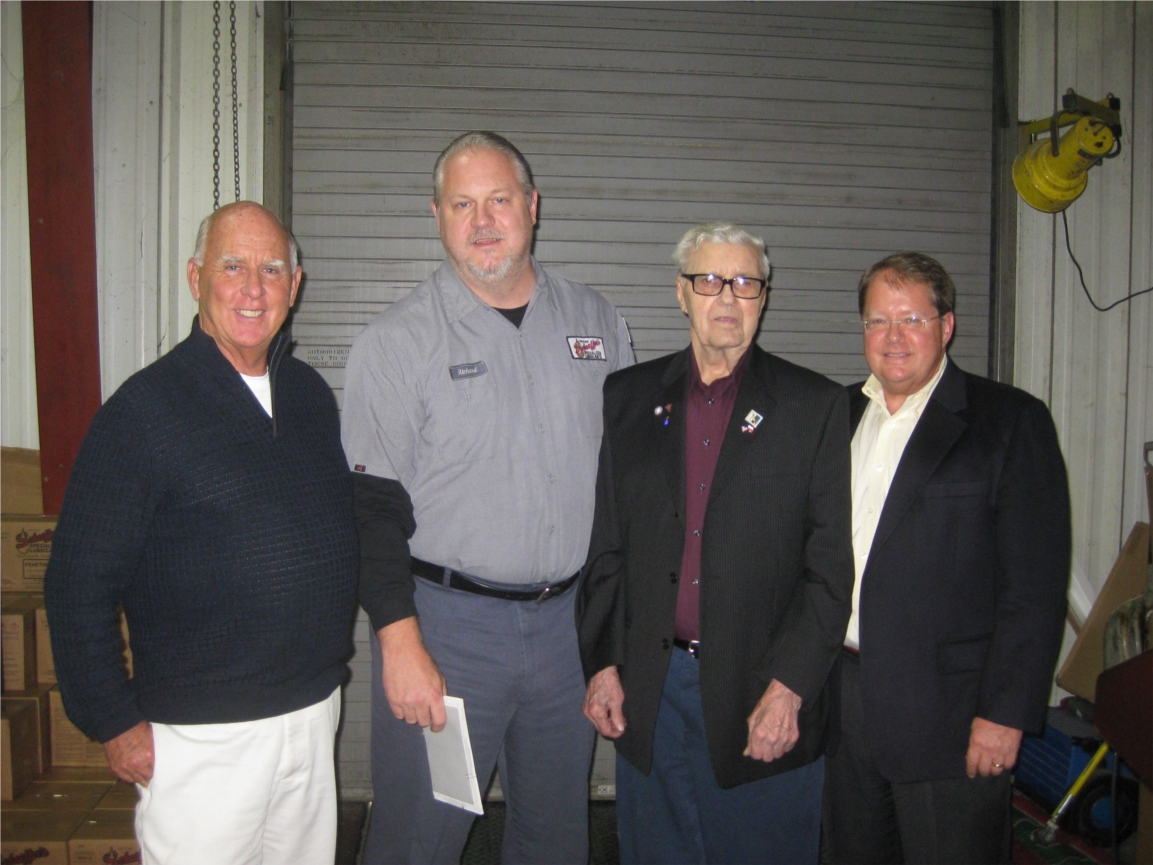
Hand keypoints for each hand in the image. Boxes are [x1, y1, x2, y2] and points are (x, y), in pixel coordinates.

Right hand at [104, 720, 154, 785]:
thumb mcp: (151, 738)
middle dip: (146, 779)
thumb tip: (155, 760)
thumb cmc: (137, 728)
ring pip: (133, 780)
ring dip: (137, 779)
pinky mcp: (115, 767)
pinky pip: (123, 777)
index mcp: (147, 756)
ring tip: (141, 778)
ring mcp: (124, 767)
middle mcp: (135, 765)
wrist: (119, 725)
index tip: (155, 773)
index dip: (153, 773)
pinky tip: (132, 775)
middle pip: (143, 779)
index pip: (152, 772)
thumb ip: (152, 752)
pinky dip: (128, 777)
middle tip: (148, 779)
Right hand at [378, 617, 447, 731]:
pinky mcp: (392, 700)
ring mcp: (404, 702)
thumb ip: (441, 694)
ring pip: (410, 720)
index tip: (436, 727)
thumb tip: (441, 708)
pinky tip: (404, 702)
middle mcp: (419, 701)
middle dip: (425, 718)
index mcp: (433, 696)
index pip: (438, 720)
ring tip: (413, 704)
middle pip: (423, 722)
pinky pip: (398, 715)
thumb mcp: (438, 676)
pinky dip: (402, 711)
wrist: (402, 652)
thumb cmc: (422, 663)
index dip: (438, 726)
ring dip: (413, 715)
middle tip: (424, 711)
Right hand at [583, 666, 626, 737]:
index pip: (605, 730)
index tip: (623, 730)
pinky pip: (595, 717)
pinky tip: (610, 713)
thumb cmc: (611, 684)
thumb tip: (620, 729)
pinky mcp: (586, 705)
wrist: (602, 671)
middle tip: (622, 723)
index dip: (615, 733)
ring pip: (598, 724)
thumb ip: (618, 717)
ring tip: (618, 718)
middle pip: (600, 729)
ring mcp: (586, 709)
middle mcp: (588, 712)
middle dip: (612, 728)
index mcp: (595, 712)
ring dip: (608, 723)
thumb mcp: (617, 700)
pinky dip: (603, 718)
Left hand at [744, 679, 801, 762]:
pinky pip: (787, 750)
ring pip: (778, 755)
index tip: (755, 747)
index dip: (754, 752)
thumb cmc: (767, 704)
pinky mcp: (794, 737)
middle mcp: (772, 739)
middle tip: (764, 744)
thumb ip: (749, 737)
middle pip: (767, 758)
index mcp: (759, 733)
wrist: (785, 695)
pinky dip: (783, 746)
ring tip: (773, 739)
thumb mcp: (753, 718)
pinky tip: (781, 737)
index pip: (756, 755)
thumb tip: (747, 752)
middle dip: (764, 753)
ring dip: (774, 750)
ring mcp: (784, 739)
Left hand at [966, 717, 1021, 777]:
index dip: (971, 771)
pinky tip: (1003, 765)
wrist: (1005, 712)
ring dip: (994, 771)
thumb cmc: (987, 717)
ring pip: (997, 770)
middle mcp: (988, 752)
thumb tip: (972, 754)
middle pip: (985, 770)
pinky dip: (1006, 766)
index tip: (971, 774)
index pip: (972, 763)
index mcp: (976, 744)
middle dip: (982, 772)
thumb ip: (974, 742)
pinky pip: (1009, 765)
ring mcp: (1001, 753)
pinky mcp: (1013, 752)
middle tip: (982, 771)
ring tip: (992, 770)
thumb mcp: (974, 728)